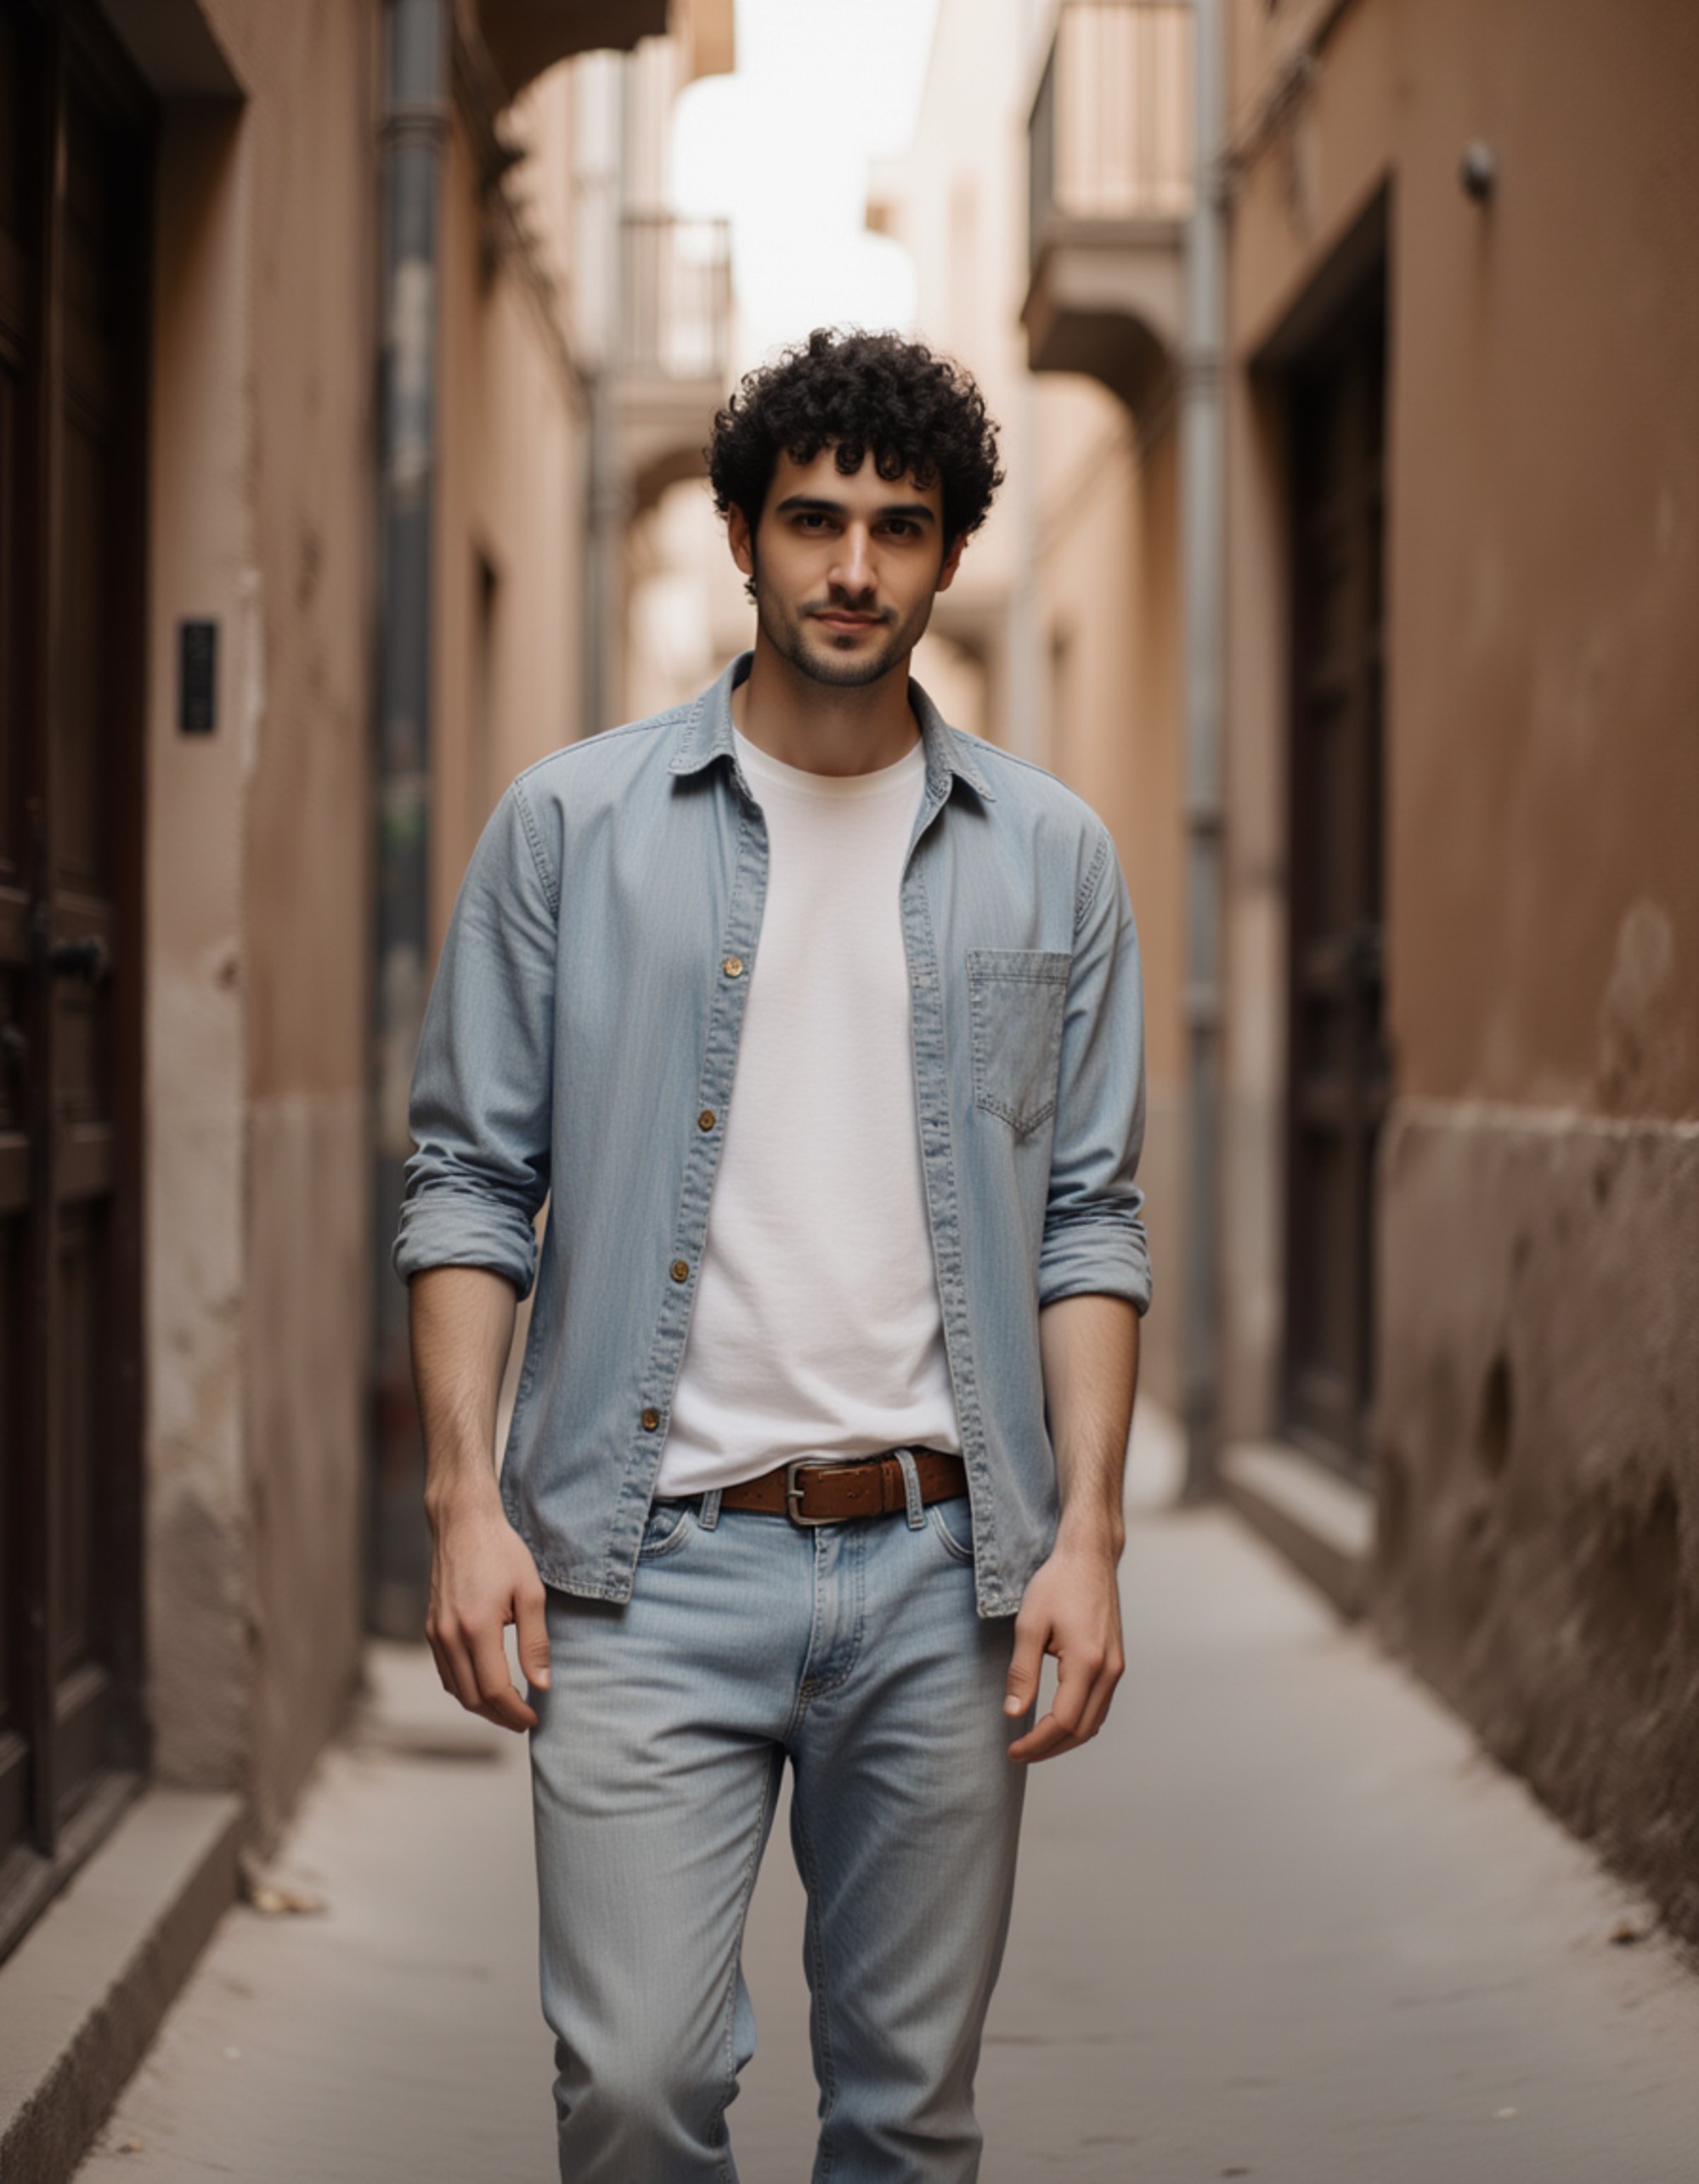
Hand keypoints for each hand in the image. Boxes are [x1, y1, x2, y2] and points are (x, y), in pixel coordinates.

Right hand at [424, 1484, 550, 1732]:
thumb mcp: (531, 1593)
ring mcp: (435, 1633)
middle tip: (524, 1722)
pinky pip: (445, 1672)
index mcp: (476, 1629)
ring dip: (481, 1706)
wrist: (463, 1523)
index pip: (495, 1690)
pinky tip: (484, 1687)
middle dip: (499, 1716)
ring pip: (455, 1689)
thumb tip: (542, 1684)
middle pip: (472, 1697)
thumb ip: (536, 1642)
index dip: (516, 1711)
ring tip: (508, 1709)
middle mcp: (449, 1636)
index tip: (535, 1720)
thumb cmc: (502, 1552)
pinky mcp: (430, 1628)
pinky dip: (464, 1688)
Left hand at [1003, 1541, 1124, 1762]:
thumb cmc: (1058, 1583)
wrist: (1089, 1557)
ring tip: (1036, 1742)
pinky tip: (1058, 1719)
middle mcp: (1109, 1670)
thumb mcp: (1029, 1625)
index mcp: (1087, 1663)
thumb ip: (1022, 1672)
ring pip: (1095, 1721)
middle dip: (1050, 1748)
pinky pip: (1101, 1705)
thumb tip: (1014, 1713)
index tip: (1013, 1750)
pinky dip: (1080, 1721)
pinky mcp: (1115, 1661)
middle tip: (1020, 1752)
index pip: (1063, 1722)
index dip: (1037, 1743)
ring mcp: (1116, 1667)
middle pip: (1083, 1730)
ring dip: (1066, 1738)